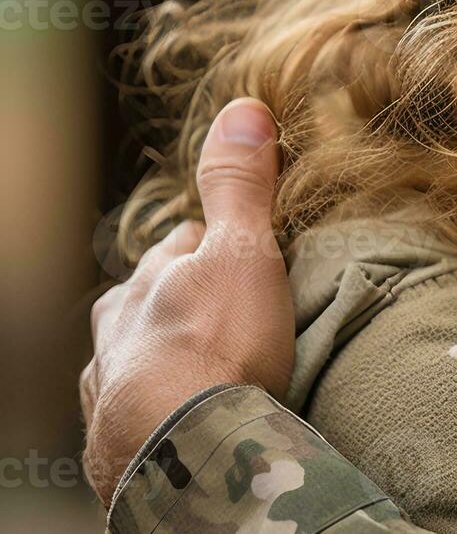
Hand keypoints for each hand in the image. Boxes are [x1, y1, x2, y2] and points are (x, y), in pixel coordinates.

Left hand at [81, 98, 295, 504]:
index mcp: (147, 280)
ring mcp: (112, 383)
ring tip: (206, 366)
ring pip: (136, 353)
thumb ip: (240, 186)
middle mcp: (119, 328)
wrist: (182, 449)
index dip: (216, 243)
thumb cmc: (216, 347)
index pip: (182, 245)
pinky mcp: (114, 438)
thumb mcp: (242, 252)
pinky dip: (157, 405)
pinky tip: (177, 413)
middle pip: (153, 299)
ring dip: (166, 354)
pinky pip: (133, 410)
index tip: (243, 248)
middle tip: (233, 309)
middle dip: (185, 299)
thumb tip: (243, 109)